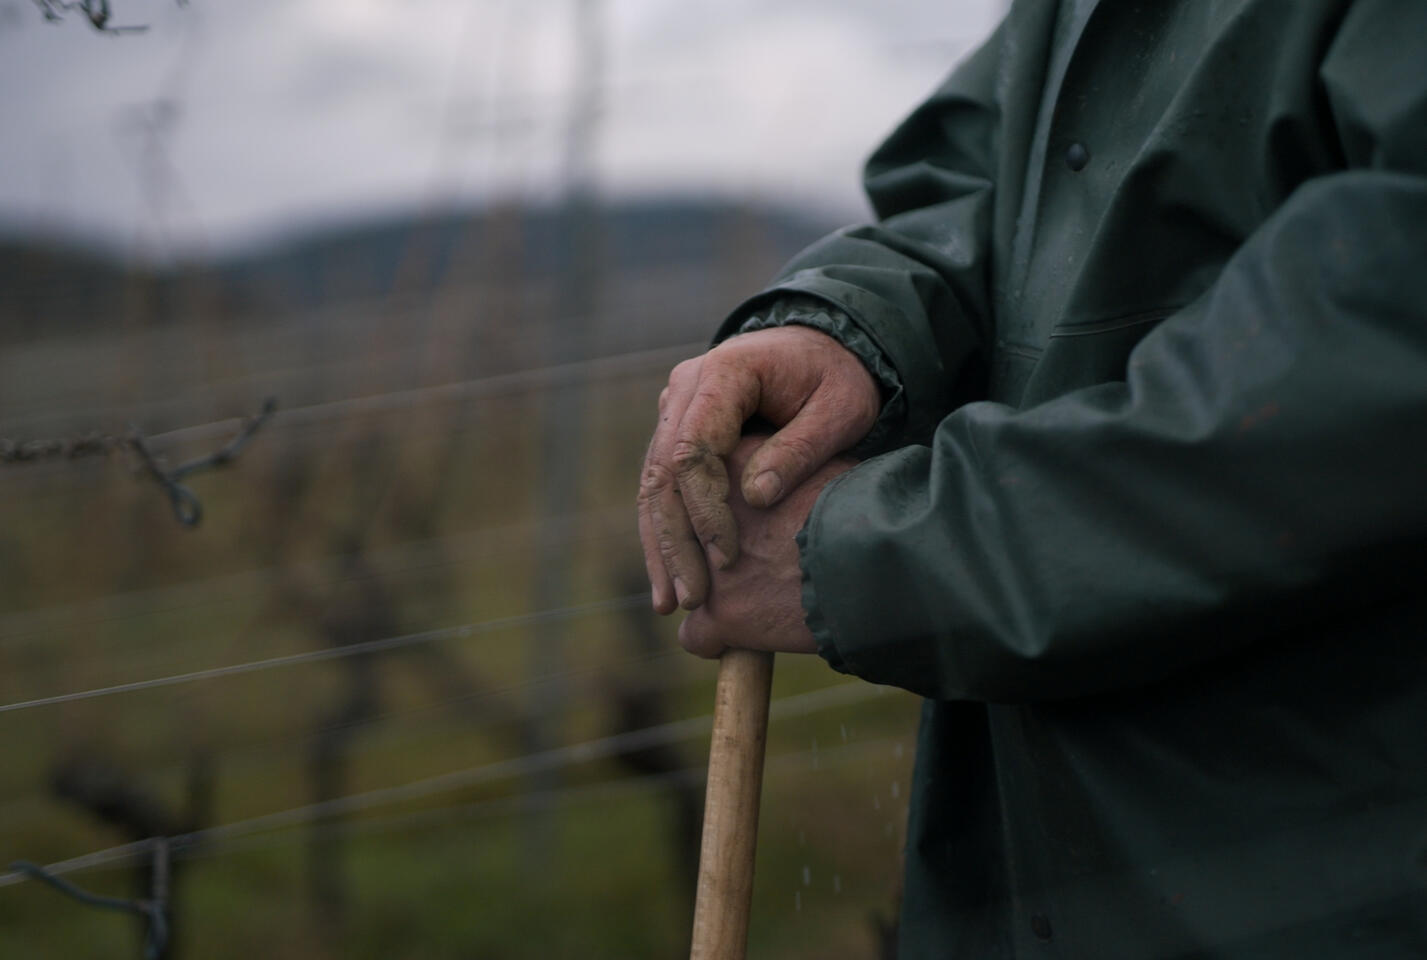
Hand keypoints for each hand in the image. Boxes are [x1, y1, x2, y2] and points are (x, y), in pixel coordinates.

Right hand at [637, 325, 878, 613]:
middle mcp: (685, 389)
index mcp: (723, 374)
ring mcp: (675, 409)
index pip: (693, 448)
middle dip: (675, 541)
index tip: (729, 556)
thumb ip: (800, 449)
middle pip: (662, 472)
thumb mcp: (840, 409)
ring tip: (672, 603)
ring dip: (661, 546)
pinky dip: (665, 533)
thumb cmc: (837, 377)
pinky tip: (671, 579)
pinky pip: (662, 486)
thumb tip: (757, 498)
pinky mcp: (677, 431)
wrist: (821, 347)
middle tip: (691, 599)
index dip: (706, 509)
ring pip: (653, 484)